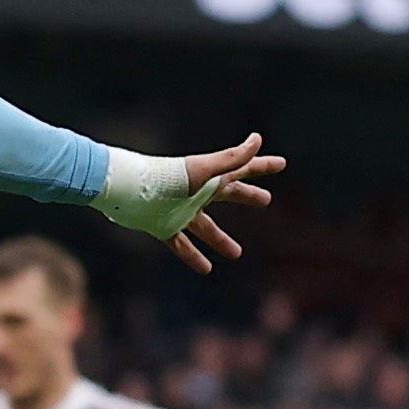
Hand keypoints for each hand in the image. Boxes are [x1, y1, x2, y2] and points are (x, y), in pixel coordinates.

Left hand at [97, 137, 288, 273]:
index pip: (242, 168)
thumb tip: (258, 139)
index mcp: (209, 176)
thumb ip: (231, 158)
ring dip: (221, 239)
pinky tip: (206, 269)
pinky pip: (182, 245)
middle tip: (266, 201)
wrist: (127, 189)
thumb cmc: (164, 177)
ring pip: (206, 227)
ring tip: (236, 253)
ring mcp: (181, 210)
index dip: (262, 166)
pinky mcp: (165, 227)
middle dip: (247, 196)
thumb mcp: (202, 169)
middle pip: (228, 194)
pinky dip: (194, 256)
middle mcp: (197, 193)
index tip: (281, 163)